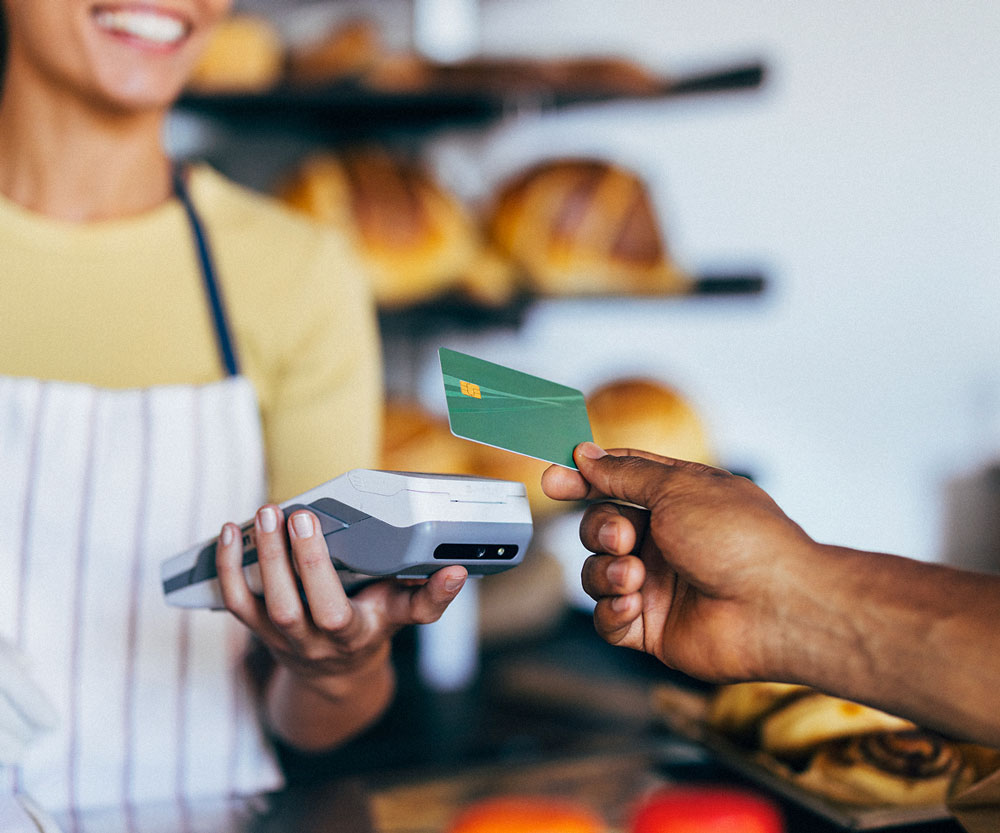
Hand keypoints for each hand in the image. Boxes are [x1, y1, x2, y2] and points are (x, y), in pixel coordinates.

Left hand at [215, 504, 466, 694]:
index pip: (369, 615)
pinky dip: (228, 566)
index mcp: (359, 633)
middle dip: (300, 561)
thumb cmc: (370, 627)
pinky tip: (230, 531)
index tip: (441, 566)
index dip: (411, 594)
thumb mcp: (401, 614)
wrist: (332, 672)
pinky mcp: (259, 629)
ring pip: (267, 605)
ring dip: (263, 558)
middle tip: (300, 514)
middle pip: (302, 609)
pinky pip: (237, 601)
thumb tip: (458, 572)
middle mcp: (319, 641)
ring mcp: (284, 638)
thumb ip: (428, 596)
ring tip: (265, 514)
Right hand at [541, 443, 821, 682]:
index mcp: (677, 499)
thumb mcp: (678, 488)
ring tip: (635, 578)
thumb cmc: (740, 539)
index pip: (618, 480)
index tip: (553, 480)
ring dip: (607, 572)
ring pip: (598, 573)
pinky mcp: (653, 628)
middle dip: (602, 529)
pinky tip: (633, 606)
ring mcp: (659, 584)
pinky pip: (608, 619)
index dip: (584, 478)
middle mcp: (666, 540)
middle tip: (625, 538)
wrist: (777, 609)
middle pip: (601, 526)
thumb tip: (586, 454)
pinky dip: (612, 612)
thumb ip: (624, 474)